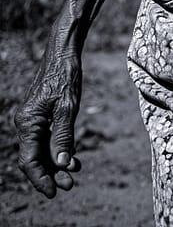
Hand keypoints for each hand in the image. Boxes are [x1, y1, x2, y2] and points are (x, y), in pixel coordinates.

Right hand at [15, 44, 81, 197]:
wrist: (62, 52)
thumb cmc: (65, 75)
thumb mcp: (68, 107)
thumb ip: (64, 136)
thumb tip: (61, 163)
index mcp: (28, 122)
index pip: (30, 160)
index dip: (41, 179)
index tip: (55, 192)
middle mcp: (25, 123)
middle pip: (34, 158)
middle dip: (51, 173)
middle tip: (70, 185)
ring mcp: (32, 119)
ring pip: (40, 149)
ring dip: (55, 162)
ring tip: (74, 172)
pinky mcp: (40, 115)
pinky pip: (45, 138)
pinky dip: (57, 149)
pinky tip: (71, 157)